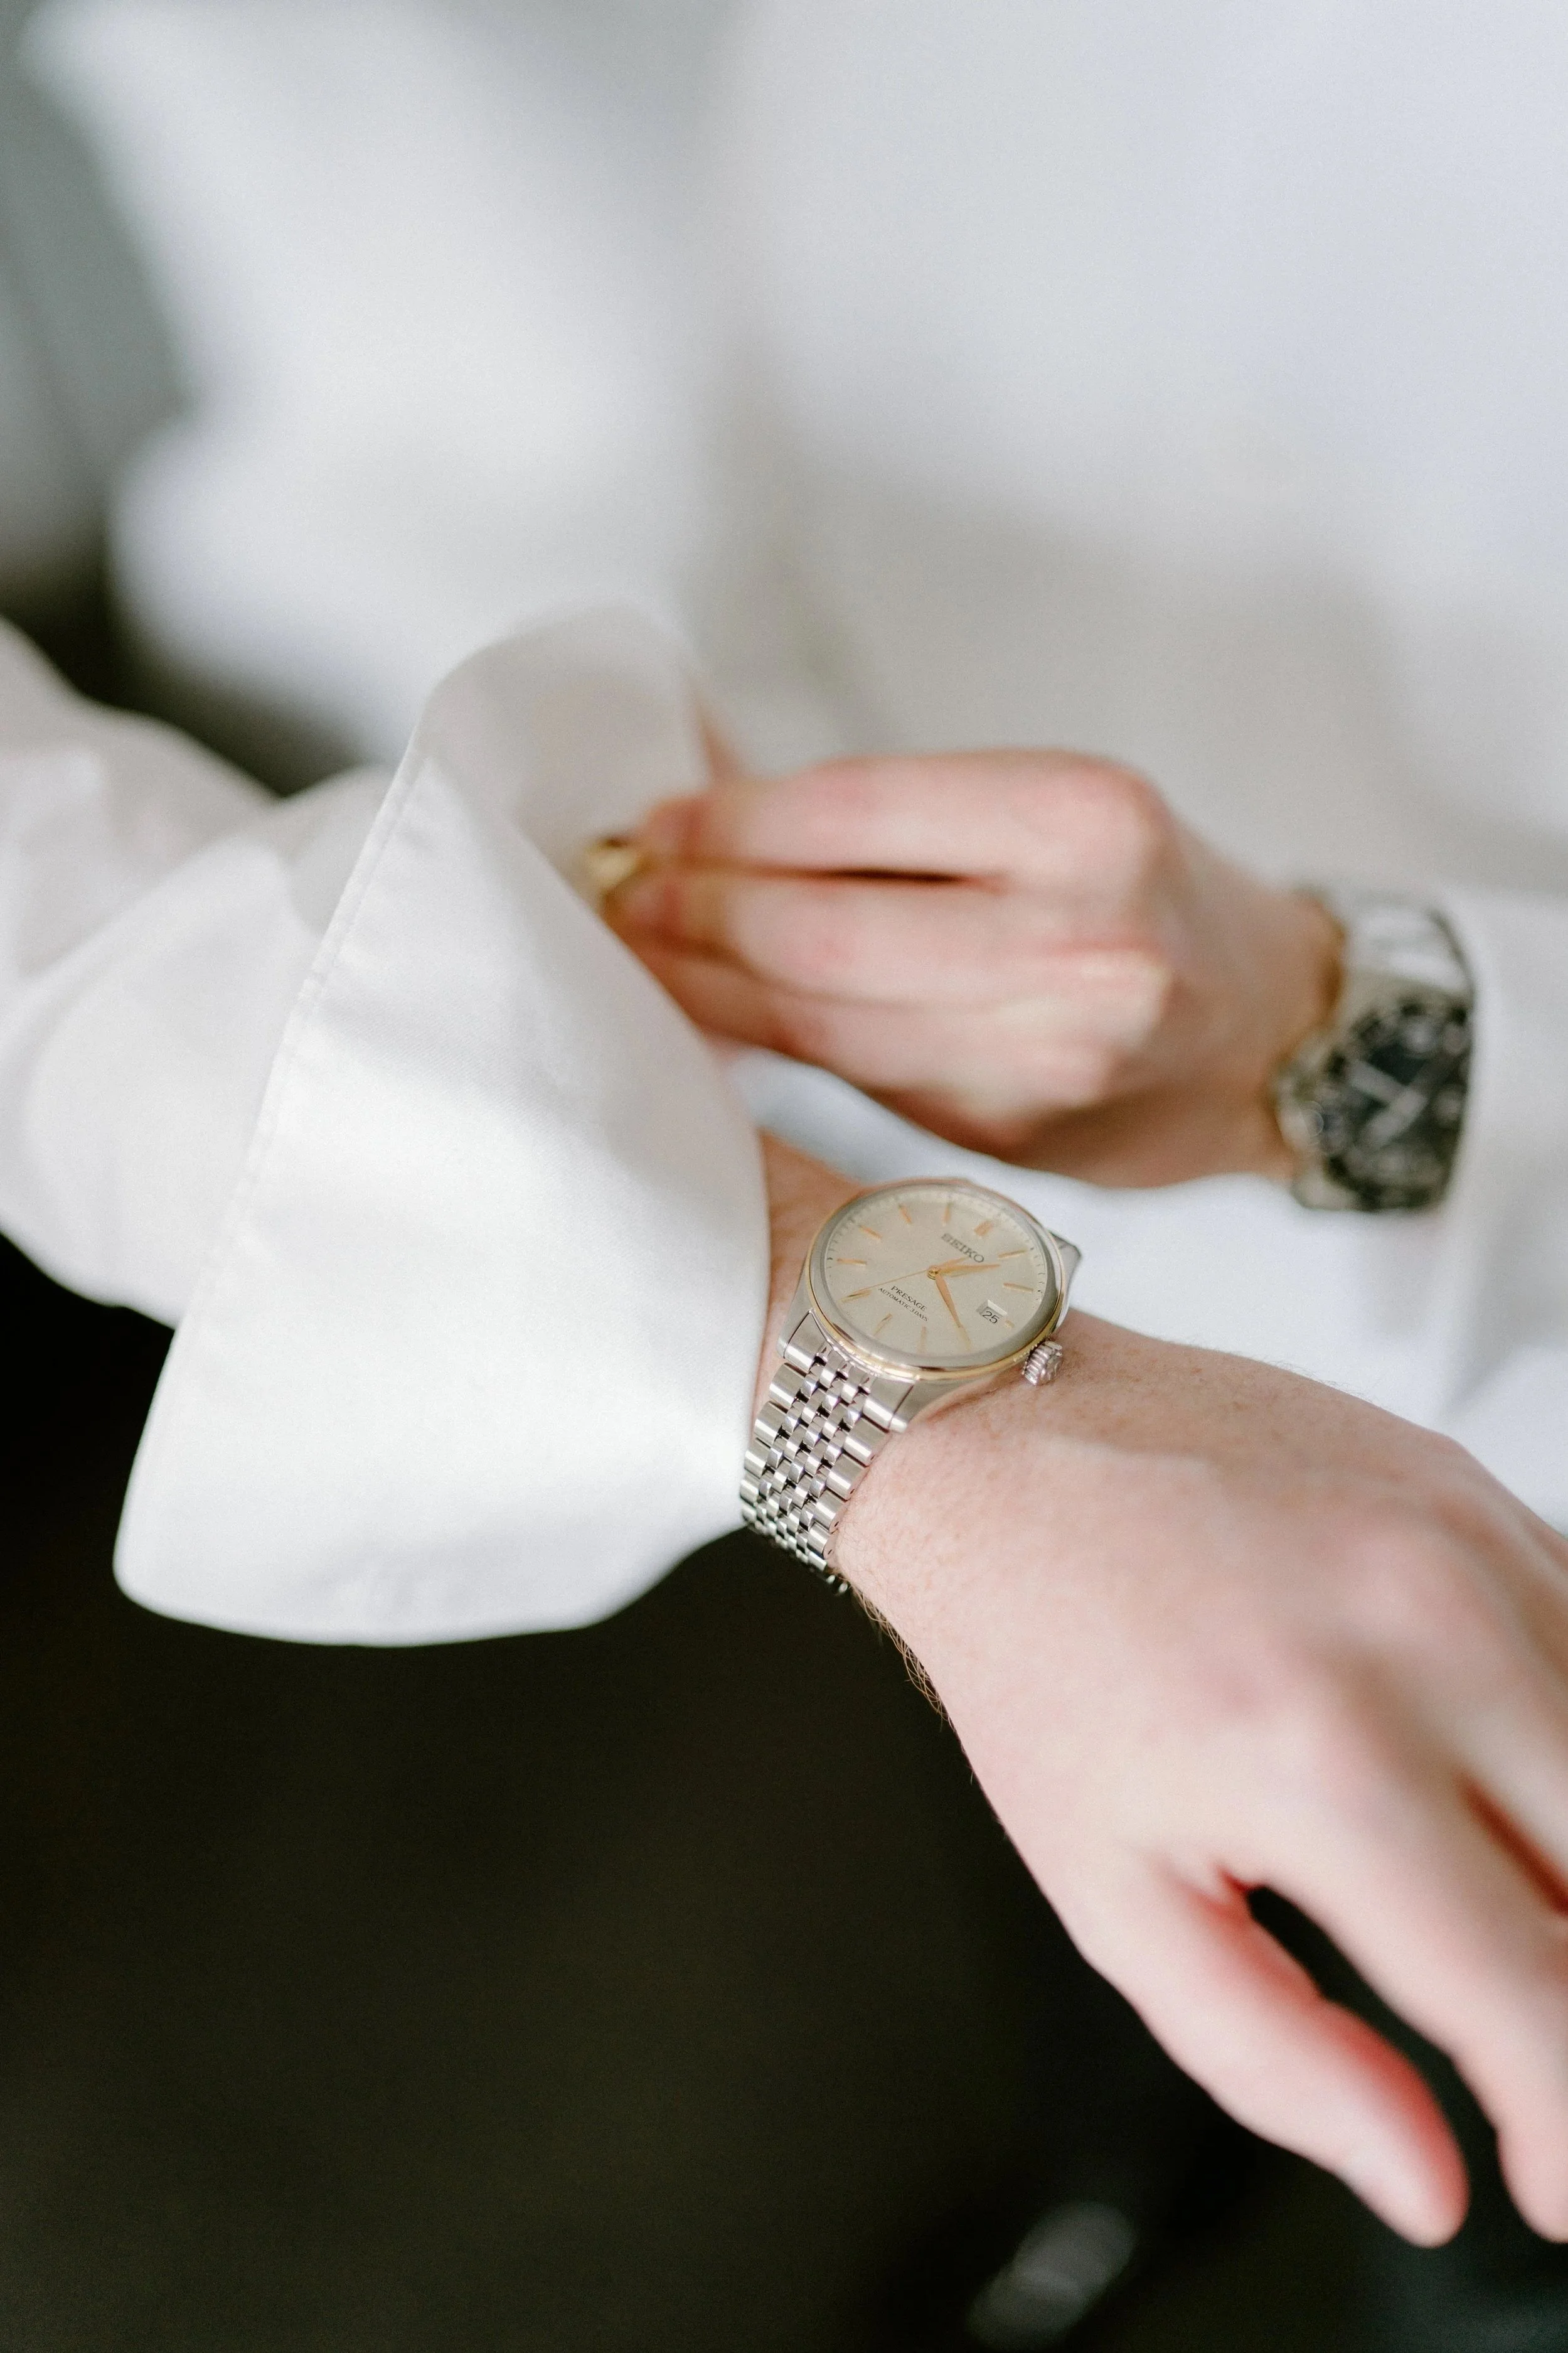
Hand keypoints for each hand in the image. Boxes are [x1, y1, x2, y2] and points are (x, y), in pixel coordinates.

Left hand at [613, 754, 1341, 1184]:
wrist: (1264, 1037)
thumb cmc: (1144, 897)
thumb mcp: (1055, 807)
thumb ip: (895, 814)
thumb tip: (708, 796)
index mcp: (1087, 820)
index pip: (852, 810)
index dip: (728, 821)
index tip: (656, 823)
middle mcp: (1078, 942)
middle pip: (819, 929)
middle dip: (696, 912)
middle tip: (627, 896)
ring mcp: (1045, 1055)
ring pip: (820, 1022)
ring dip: (711, 987)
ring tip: (648, 954)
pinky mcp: (1010, 1134)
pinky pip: (851, 1077)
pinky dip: (772, 1040)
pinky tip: (722, 1011)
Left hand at [758, 1138, 1567, 2243]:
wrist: (1001, 1440)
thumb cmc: (1039, 1650)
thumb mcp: (1108, 1894)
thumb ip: (1274, 2059)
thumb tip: (1424, 2179)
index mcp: (1322, 1761)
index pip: (1537, 1999)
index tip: (1557, 2176)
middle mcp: (1425, 1639)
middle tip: (1530, 2040)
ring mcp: (1471, 1549)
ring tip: (1510, 1915)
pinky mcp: (1484, 1494)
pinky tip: (1509, 1783)